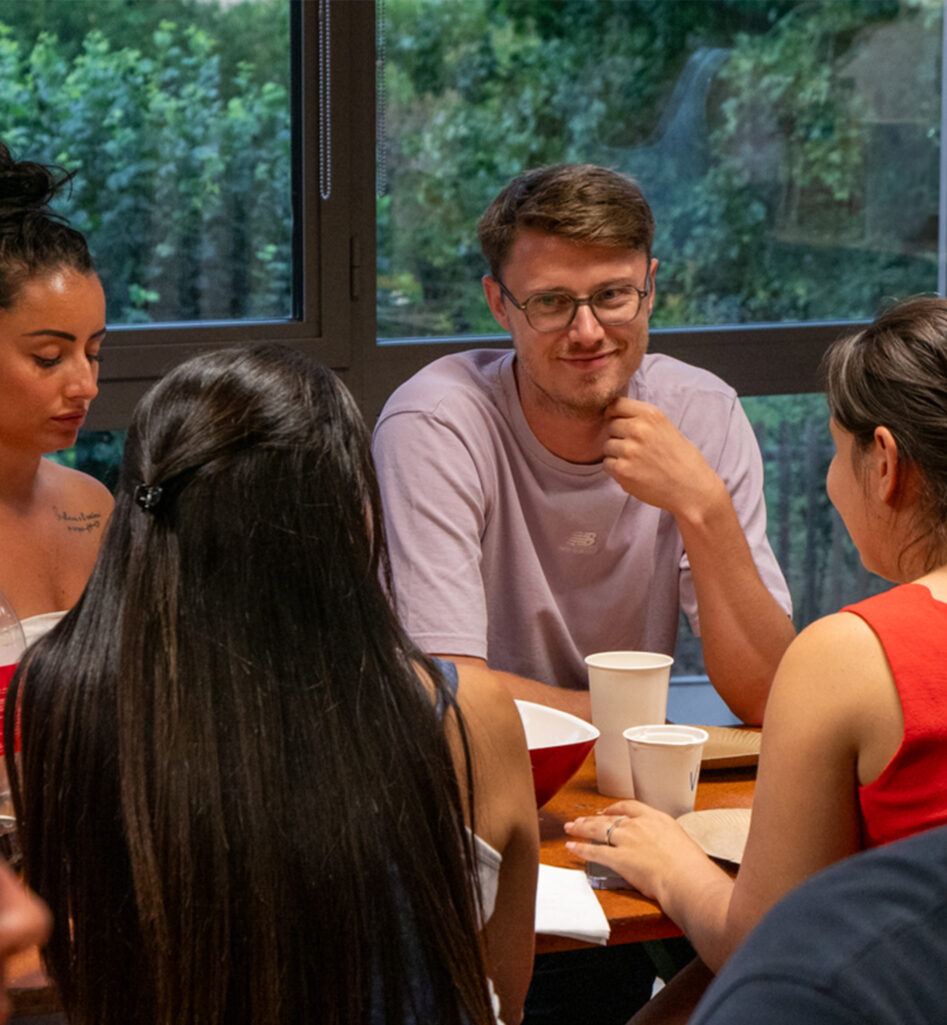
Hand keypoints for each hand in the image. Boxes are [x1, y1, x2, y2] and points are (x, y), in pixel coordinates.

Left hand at [564, 800, 709, 902]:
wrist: (687, 878)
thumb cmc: (690, 867)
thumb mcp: (680, 842)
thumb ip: (665, 840)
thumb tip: (662, 848)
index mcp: (656, 818)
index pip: (630, 807)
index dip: (615, 808)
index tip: (607, 810)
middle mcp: (639, 825)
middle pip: (609, 817)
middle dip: (592, 818)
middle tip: (581, 819)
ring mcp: (627, 840)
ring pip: (598, 829)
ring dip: (581, 828)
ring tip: (571, 827)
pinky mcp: (618, 858)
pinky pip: (594, 851)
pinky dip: (580, 849)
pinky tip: (572, 847)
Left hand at [602, 398, 721, 518]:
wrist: (691, 488)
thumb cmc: (681, 459)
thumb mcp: (666, 427)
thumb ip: (642, 420)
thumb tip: (612, 415)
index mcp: (651, 414)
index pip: (616, 404)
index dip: (615, 415)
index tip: (620, 423)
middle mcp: (639, 429)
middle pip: (610, 426)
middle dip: (617, 436)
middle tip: (634, 448)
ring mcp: (629, 449)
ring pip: (607, 446)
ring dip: (616, 454)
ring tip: (636, 462)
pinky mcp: (622, 469)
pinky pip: (607, 464)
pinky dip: (616, 470)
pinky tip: (633, 472)